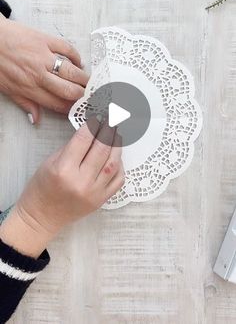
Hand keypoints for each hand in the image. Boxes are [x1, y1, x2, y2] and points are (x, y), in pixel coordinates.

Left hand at [0, 16, 88, 122]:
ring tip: (90, 82)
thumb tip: (35, 119)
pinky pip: (67, 49)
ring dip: (84, 79)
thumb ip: (24, 103)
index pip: (57, 104)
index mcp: (29, 88)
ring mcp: (43, 57)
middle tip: (92, 97)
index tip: (81, 110)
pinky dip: (76, 56)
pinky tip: (78, 62)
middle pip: (69, 90)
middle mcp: (39, 74)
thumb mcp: (6, 89)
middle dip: (84, 96)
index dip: (72, 109)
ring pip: (72, 72)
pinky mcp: (45, 40)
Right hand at [0, 122, 123, 256]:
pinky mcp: (101, 201)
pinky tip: (117, 156)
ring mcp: (94, 193)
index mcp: (64, 169)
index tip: (99, 115)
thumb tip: (91, 131)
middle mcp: (81, 182)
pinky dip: (120, 166)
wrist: (42, 216)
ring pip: (113, 164)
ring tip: (117, 134)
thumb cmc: (42, 188)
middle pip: (101, 149)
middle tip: (113, 120)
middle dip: (109, 131)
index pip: (84, 140)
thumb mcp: (51, 162)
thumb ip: (72, 147)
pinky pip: (118, 180)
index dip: (93, 124)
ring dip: (117, 146)